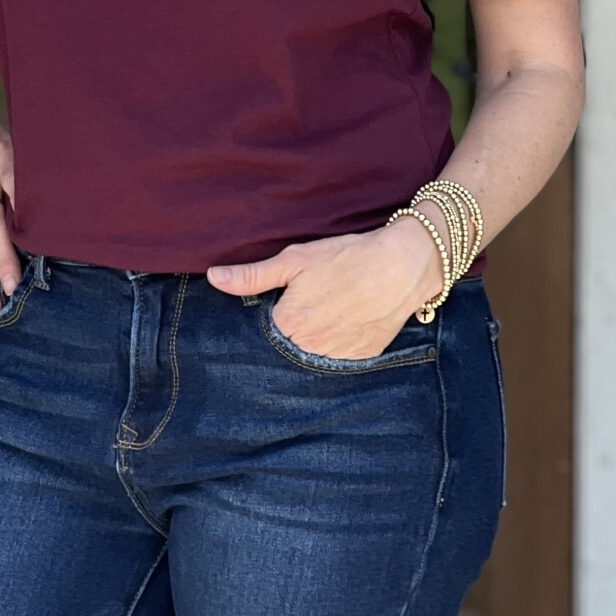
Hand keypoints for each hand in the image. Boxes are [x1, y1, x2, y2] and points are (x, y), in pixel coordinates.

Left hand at [204, 218, 444, 359]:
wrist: (402, 265)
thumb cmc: (346, 258)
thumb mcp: (295, 260)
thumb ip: (252, 275)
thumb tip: (214, 277)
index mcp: (288, 324)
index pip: (266, 328)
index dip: (275, 310)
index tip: (287, 297)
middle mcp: (310, 348)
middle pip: (290, 343)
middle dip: (294, 327)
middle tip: (315, 300)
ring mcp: (338, 357)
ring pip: (314, 352)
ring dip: (317, 337)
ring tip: (333, 307)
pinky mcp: (362, 358)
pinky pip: (341, 356)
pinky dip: (341, 341)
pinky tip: (349, 318)